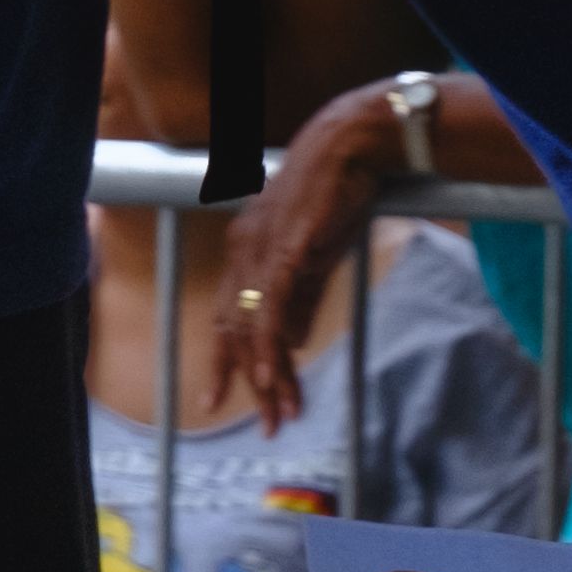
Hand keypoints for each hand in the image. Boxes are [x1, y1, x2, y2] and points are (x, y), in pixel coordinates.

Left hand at [228, 83, 409, 424]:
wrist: (350, 148)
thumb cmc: (336, 195)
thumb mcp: (317, 257)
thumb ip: (303, 299)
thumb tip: (294, 343)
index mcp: (246, 252)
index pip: (229, 317)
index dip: (226, 361)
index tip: (221, 399)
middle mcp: (242, 253)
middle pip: (233, 330)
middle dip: (245, 381)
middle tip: (264, 423)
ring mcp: (258, 251)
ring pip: (252, 328)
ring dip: (267, 375)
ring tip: (280, 412)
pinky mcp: (282, 251)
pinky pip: (270, 310)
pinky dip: (271, 347)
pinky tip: (275, 376)